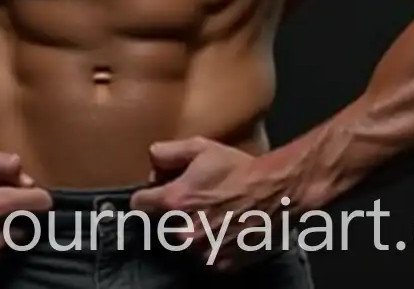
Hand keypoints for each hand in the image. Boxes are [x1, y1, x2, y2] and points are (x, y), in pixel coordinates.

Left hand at [130, 137, 288, 272]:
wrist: (276, 193)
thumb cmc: (238, 169)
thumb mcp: (200, 148)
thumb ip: (167, 153)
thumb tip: (151, 163)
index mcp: (174, 202)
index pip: (138, 205)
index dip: (146, 196)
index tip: (155, 194)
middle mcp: (184, 231)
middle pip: (160, 226)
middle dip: (171, 214)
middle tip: (194, 200)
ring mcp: (202, 252)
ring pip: (181, 243)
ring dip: (190, 231)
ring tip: (212, 214)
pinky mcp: (220, 265)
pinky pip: (204, 256)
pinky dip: (210, 246)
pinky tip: (224, 228)